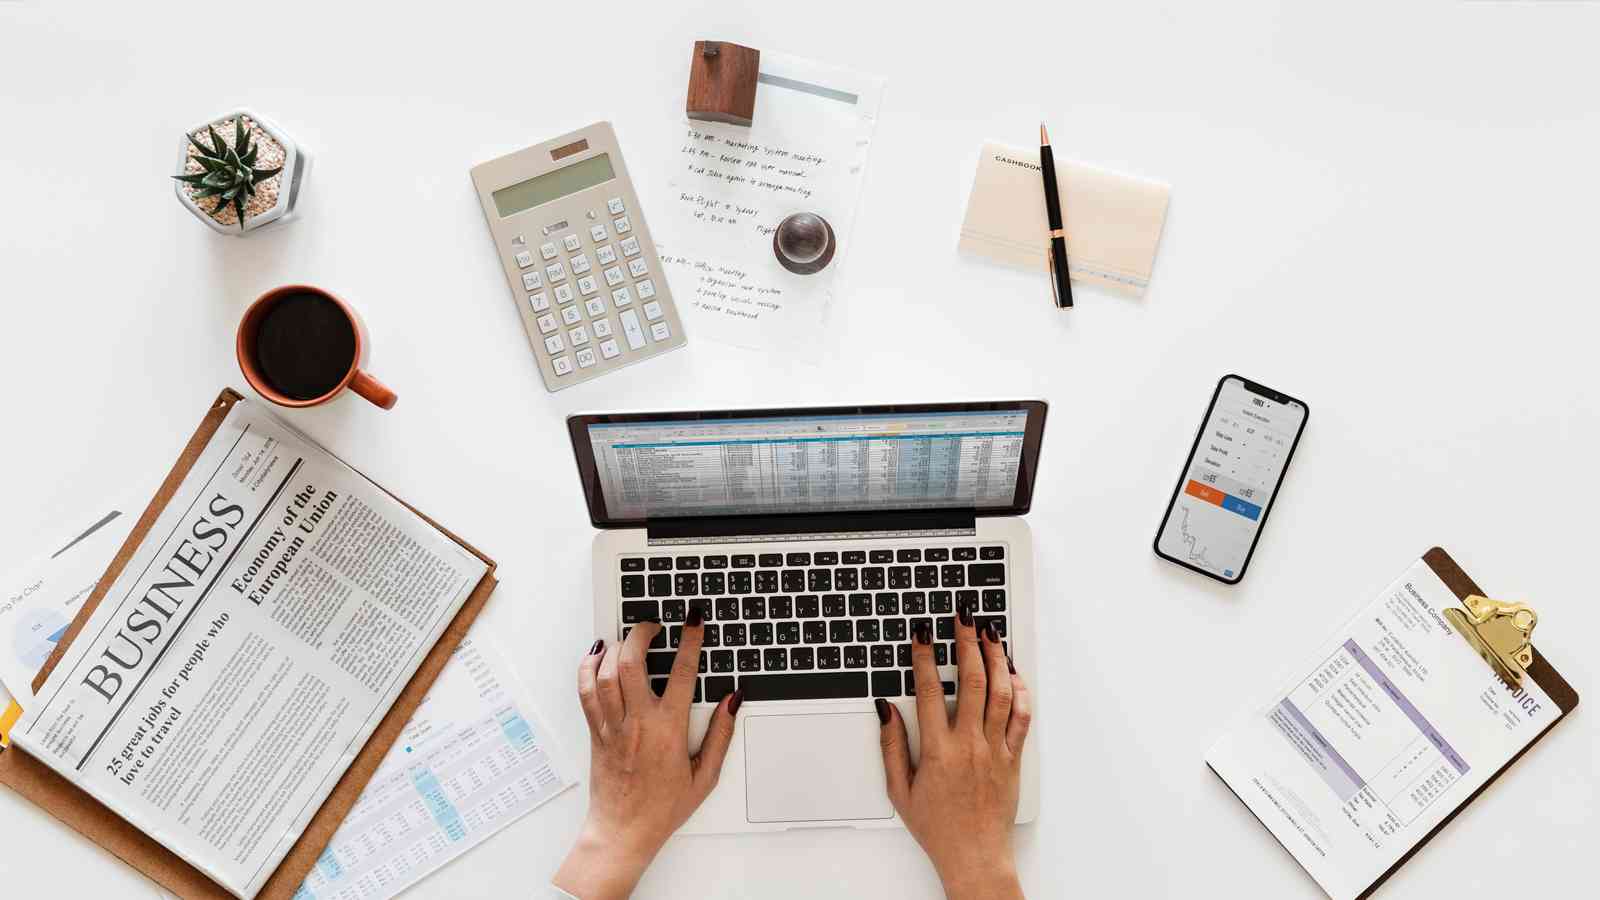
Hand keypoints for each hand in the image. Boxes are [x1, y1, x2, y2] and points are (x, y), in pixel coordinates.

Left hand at [553, 611, 740, 899]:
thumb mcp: (705, 776)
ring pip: (606, 673)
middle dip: (641, 634)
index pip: (681, 673)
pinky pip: (586, 692)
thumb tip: (732, 701)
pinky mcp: (596, 732)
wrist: (623, 831)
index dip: (689, 641)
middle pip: (632, 662)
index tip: (693, 621)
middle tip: (653, 625)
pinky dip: (588, 668)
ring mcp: (613, 726)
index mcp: (668, 730)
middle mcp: (637, 722)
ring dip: (616, 647)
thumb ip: (721, 735)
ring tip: (628, 637)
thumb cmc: (663, 808)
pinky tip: (596, 656)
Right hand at [877, 604, 1031, 899]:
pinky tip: (1013, 673)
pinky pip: (1021, 717)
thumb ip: (892, 746)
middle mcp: (970, 745)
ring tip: (990, 634)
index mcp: (939, 751)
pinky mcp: (1013, 757)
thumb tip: (886, 710)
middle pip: (972, 681)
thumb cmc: (937, 827)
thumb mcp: (900, 790)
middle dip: (967, 643)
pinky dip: (1020, 691)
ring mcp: (995, 749)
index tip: (922, 634)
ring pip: (1001, 693)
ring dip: (996, 658)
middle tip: (964, 618)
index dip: (924, 658)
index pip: (929, 692)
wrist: (975, 856)